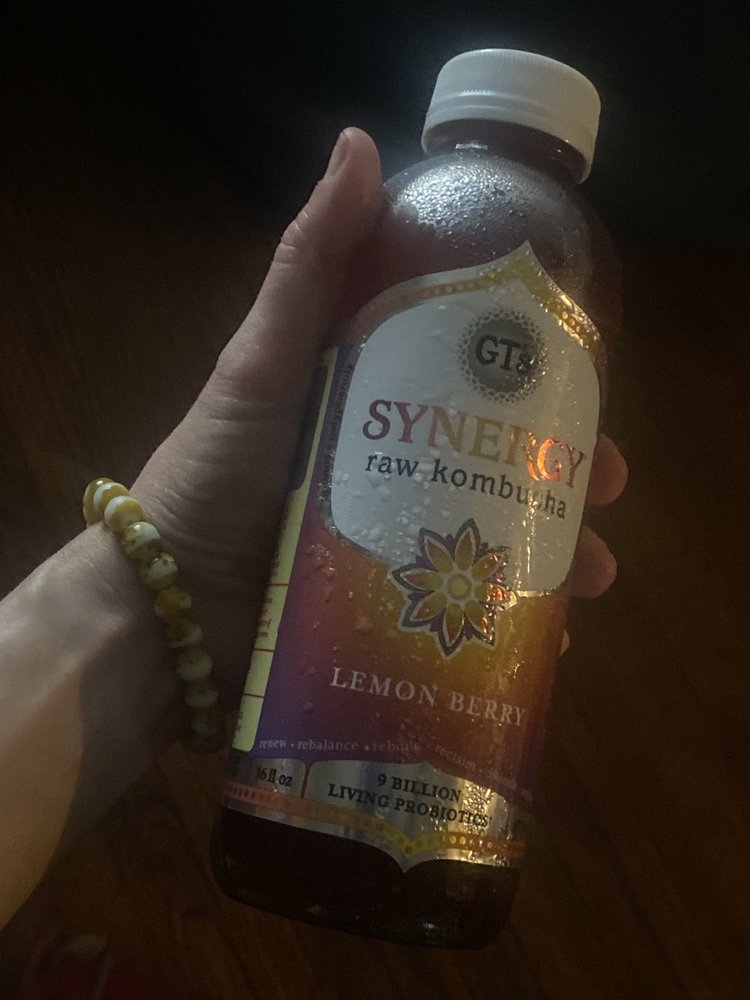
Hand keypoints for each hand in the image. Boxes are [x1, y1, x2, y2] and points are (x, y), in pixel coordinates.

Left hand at [133, 128, 626, 703]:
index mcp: (372, 407)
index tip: (586, 385)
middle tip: (604, 485)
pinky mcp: (387, 612)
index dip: (534, 383)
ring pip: (493, 542)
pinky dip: (508, 626)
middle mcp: (391, 472)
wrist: (166, 600)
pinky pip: (462, 614)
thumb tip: (361, 143)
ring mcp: (392, 545)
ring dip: (552, 557)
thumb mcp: (262, 361)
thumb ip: (308, 265)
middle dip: (560, 476)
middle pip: (496, 464)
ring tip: (592, 575)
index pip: (471, 384)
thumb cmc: (213, 471)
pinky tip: (551, 638)